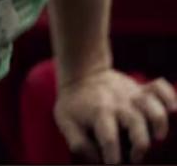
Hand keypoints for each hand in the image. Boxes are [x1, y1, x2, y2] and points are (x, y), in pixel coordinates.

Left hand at [54, 69, 176, 163]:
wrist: (81, 74)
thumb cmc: (74, 104)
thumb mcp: (65, 121)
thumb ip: (77, 142)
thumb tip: (96, 159)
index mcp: (99, 113)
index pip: (108, 138)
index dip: (112, 155)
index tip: (113, 163)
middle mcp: (119, 103)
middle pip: (135, 123)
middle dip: (139, 145)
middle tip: (135, 158)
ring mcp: (133, 94)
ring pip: (153, 107)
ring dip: (159, 124)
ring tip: (157, 138)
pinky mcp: (143, 89)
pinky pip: (161, 88)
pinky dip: (168, 97)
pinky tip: (172, 109)